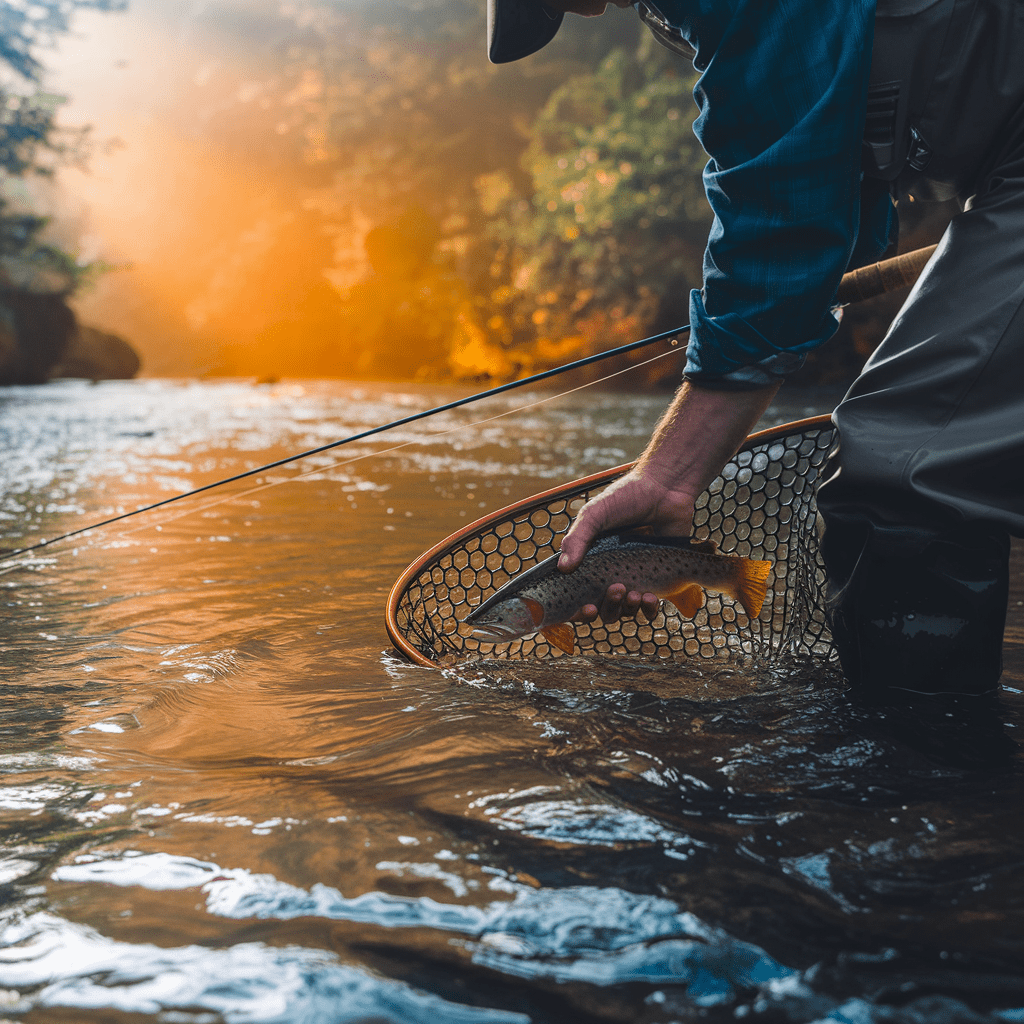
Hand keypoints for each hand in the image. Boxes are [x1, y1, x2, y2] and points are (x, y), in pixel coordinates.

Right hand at [556, 380, 779, 622]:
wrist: (665, 489)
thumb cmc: (626, 497)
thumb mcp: (596, 514)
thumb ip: (578, 538)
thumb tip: (562, 568)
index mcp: (590, 561)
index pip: (578, 595)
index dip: (578, 609)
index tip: (585, 608)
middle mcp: (610, 574)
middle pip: (602, 608)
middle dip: (607, 607)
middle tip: (616, 589)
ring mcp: (633, 578)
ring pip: (626, 610)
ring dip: (627, 609)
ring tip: (634, 593)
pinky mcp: (657, 580)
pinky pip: (649, 606)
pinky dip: (648, 608)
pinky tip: (649, 598)